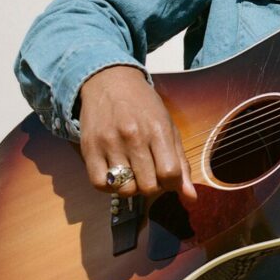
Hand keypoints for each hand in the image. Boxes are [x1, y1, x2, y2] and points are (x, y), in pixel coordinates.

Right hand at [79, 65, 196, 201]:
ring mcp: (109, 143)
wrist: (110, 82)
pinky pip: (99, 184)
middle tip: (150, 174)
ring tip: (133, 173)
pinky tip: (116, 175)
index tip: (168, 178)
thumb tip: (191, 197)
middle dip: (153, 187)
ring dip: (132, 187)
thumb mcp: (168, 126)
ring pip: (124, 189)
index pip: (170, 173)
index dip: (172, 184)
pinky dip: (110, 187)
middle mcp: (133, 137)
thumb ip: (180, 162)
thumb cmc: (144, 106)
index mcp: (158, 130)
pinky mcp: (89, 148)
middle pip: (148, 186)